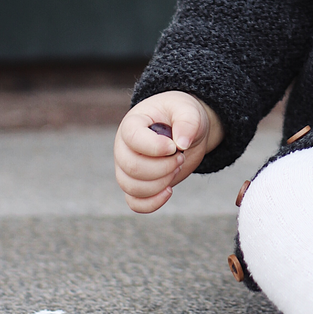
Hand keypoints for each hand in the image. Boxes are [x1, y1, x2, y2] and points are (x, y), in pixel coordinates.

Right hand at [114, 91, 222, 212]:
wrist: (185, 130)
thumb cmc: (181, 115)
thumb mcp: (188, 110)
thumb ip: (187, 122)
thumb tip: (181, 144)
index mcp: (132, 124)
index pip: (133, 139)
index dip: (155, 147)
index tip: (175, 146)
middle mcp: (124, 148)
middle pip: (132, 167)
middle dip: (163, 167)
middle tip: (180, 157)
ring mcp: (127, 169)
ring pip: (132, 187)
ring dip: (160, 183)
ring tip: (177, 167)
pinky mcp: (138, 186)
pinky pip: (135, 203)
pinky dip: (152, 203)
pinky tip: (169, 191)